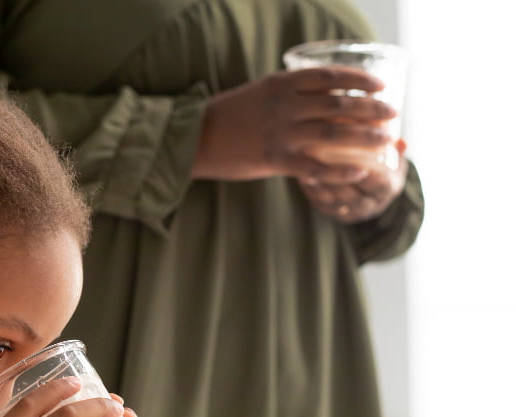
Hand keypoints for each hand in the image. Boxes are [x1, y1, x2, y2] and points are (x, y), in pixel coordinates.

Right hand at [192, 67, 395, 182]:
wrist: (194, 138)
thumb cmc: (228, 116)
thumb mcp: (260, 93)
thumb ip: (290, 94)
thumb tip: (323, 98)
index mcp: (282, 84)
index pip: (332, 76)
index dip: (361, 80)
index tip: (381, 85)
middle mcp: (286, 106)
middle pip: (341, 104)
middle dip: (372, 109)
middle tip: (392, 113)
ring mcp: (282, 133)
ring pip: (335, 135)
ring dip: (365, 138)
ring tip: (385, 141)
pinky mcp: (275, 160)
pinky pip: (317, 167)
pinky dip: (341, 170)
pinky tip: (358, 170)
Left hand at [297, 139, 408, 222]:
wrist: (369, 192)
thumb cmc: (382, 167)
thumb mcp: (394, 160)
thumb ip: (396, 151)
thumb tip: (403, 142)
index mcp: (388, 190)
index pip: (379, 184)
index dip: (367, 173)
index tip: (355, 157)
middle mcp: (370, 206)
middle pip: (353, 195)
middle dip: (338, 178)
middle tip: (324, 158)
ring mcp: (350, 212)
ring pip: (334, 200)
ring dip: (322, 183)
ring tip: (309, 165)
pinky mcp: (332, 213)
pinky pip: (320, 203)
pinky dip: (311, 190)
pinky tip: (302, 175)